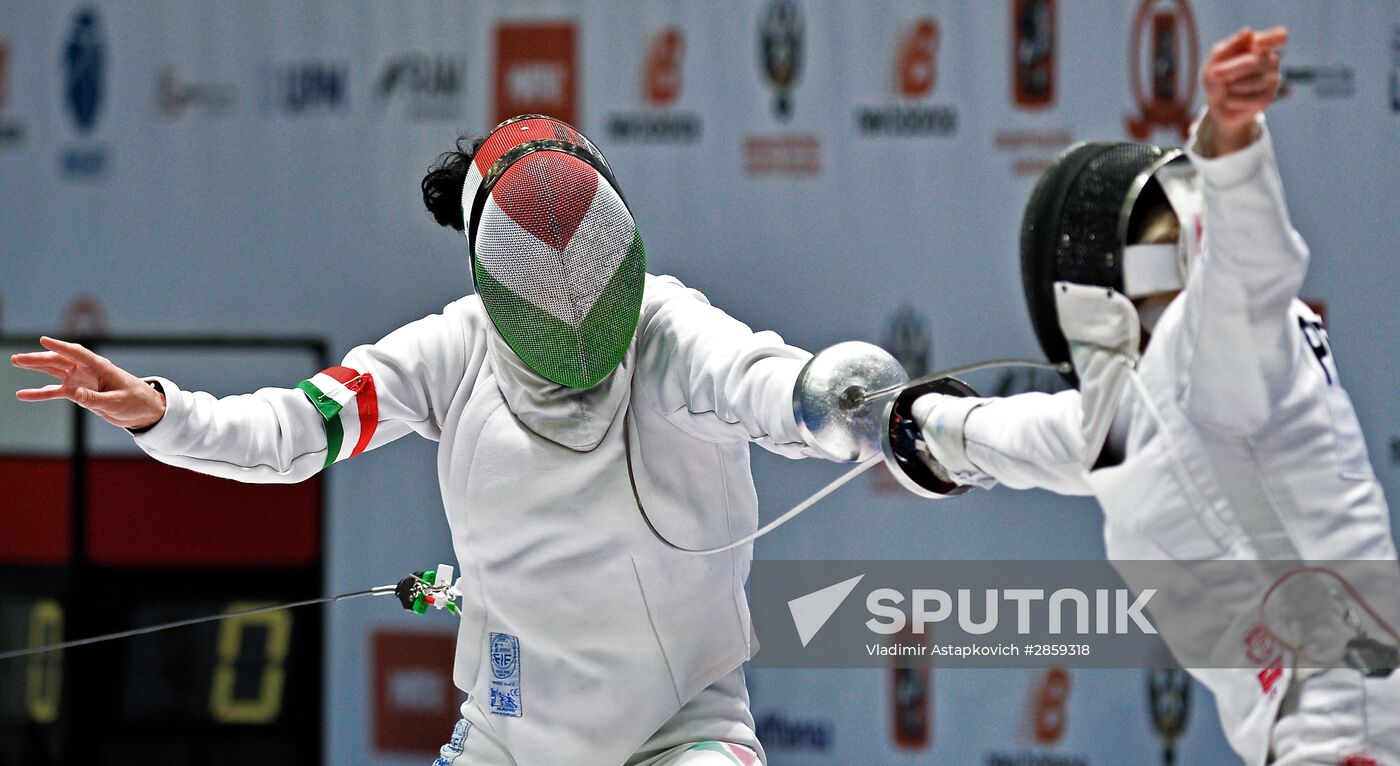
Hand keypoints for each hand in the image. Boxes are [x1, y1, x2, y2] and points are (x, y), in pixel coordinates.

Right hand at [11, 336, 165, 429]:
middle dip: (39, 358)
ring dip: (36, 366)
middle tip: (18, 359)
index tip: (43, 340)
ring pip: (55, 370)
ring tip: (16, 361)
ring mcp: (81, 380)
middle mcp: (88, 370)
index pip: (78, 354)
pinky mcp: (79, 392)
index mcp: (101, 367)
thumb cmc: (135, 401)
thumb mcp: (116, 402)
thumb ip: (93, 399)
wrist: (144, 410)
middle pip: (61, 360)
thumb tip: (70, 393)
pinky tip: (23, 394)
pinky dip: (41, 393)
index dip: (61, 347)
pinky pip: (56, 392)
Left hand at [1198, 26, 1287, 156]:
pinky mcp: (1269, 97)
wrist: (1216, 105)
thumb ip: (1230, 46)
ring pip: (1255, 82)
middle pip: (1255, 62)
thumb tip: (1249, 31)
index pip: (1277, 36)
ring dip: (1232, 86)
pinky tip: (1230, 99)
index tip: (1256, 43)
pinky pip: (1252, 99)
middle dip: (1231, 69)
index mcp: (1260, 44)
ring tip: (1226, 87)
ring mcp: (1272, 78)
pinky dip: (1234, 100)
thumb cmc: (1216, 76)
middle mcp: (1270, 59)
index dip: (1272, 38)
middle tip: (1214, 73)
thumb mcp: (1215, 60)